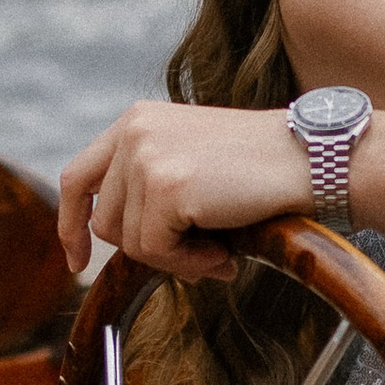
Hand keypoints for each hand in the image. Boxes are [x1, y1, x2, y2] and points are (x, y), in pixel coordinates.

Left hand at [56, 101, 307, 277]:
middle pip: (106, 222)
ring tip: (220, 246)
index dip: (72, 225)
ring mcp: (146, 157)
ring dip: (176, 258)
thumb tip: (114, 239)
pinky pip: (155, 252)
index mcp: (136, 120)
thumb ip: (150, 184)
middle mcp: (133, 131)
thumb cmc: (262, 169)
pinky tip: (224, 251)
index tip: (78, 260)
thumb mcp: (191, 159)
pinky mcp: (165, 186)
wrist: (312, 159)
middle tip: (201, 251)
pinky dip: (190, 264)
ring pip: (130, 243)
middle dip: (149, 248)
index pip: (78, 178)